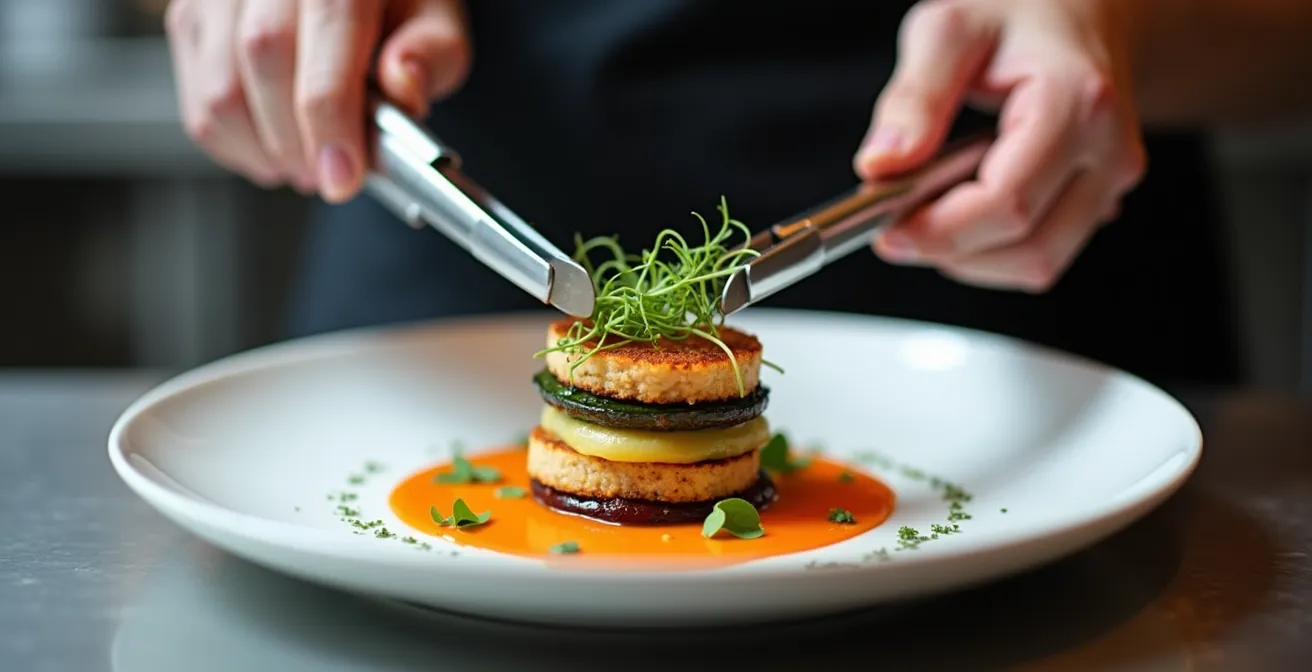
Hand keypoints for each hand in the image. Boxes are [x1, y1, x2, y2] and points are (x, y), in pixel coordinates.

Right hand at [164, 0, 470, 201]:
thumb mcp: (433, 17)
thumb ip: (431, 54)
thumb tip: (404, 91)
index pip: (322, 45)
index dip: (330, 122)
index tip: (343, 176)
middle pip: (264, 62)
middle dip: (298, 142)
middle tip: (329, 174)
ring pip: (221, 89)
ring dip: (264, 149)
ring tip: (303, 162)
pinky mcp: (189, 18)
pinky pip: (197, 101)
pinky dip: (235, 144)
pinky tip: (272, 146)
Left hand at [854, 0, 1145, 292]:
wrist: (1081, 10)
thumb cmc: (1021, 14)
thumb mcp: (948, 30)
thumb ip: (913, 97)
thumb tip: (882, 166)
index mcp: (1076, 102)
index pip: (1009, 202)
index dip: (942, 230)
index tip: (889, 227)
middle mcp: (1107, 151)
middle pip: (1029, 248)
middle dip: (952, 250)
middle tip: (898, 222)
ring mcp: (1110, 182)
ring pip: (1038, 263)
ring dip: (971, 256)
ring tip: (930, 208)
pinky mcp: (1098, 202)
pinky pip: (1043, 252)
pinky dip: (992, 248)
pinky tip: (965, 206)